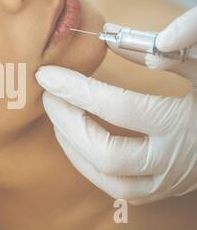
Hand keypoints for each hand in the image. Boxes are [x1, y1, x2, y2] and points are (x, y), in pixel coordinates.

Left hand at [35, 7, 196, 204]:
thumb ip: (165, 50)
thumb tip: (112, 39)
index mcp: (182, 123)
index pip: (117, 108)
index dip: (75, 89)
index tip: (47, 74)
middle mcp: (172, 160)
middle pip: (104, 153)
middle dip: (67, 122)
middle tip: (47, 96)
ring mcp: (165, 182)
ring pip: (105, 178)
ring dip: (72, 146)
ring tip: (57, 116)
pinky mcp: (157, 190)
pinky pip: (114, 187)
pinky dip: (86, 163)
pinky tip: (75, 139)